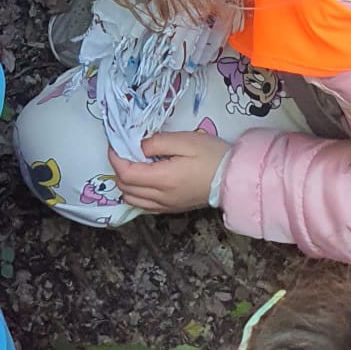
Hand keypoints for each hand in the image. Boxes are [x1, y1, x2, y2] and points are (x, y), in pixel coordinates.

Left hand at [109, 131, 228, 213]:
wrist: (235, 178)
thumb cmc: (212, 156)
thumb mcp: (185, 140)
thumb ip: (157, 142)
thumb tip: (138, 146)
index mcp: (163, 179)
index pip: (126, 174)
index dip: (115, 159)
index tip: (114, 144)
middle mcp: (162, 197)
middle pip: (126, 189)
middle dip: (119, 170)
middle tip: (124, 152)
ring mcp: (167, 206)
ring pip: (133, 201)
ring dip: (126, 183)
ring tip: (134, 164)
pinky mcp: (174, 209)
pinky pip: (146, 206)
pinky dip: (137, 194)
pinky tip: (144, 180)